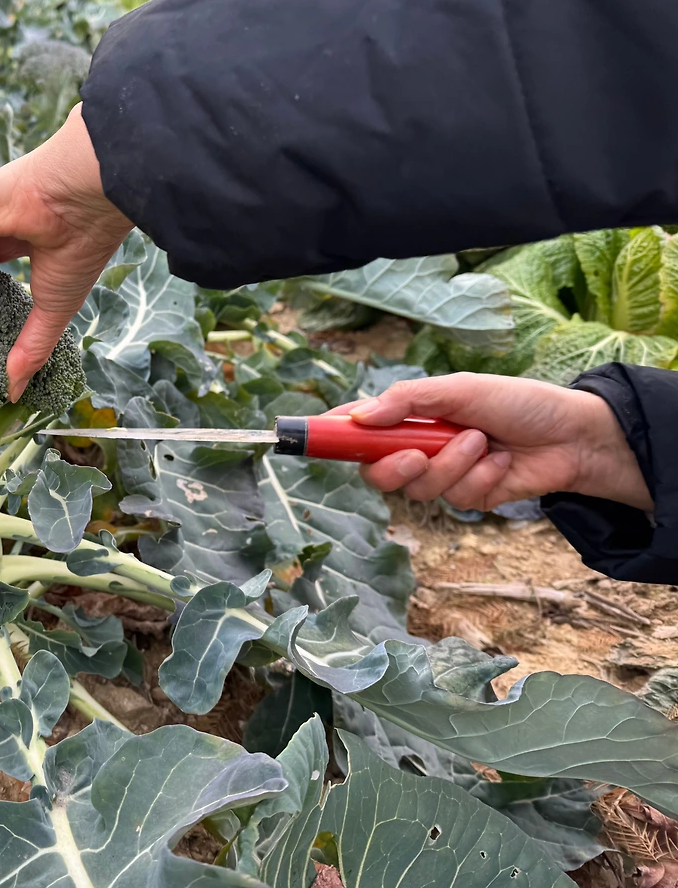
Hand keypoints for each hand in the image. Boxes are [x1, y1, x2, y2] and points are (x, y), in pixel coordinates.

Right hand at [327, 373, 652, 511]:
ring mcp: (441, 474)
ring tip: (483, 442)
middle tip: (415, 454)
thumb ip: (407, 401)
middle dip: (393, 467)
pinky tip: (499, 463)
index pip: (359, 427)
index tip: (315, 435)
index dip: (335, 433)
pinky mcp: (466, 497)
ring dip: (451, 465)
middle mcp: (418, 446)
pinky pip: (454, 498)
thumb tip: (360, 417)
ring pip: (417, 489)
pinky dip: (478, 479)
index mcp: (410, 415)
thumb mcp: (458, 389)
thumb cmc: (516, 401)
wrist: (572, 436)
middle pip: (376, 472)